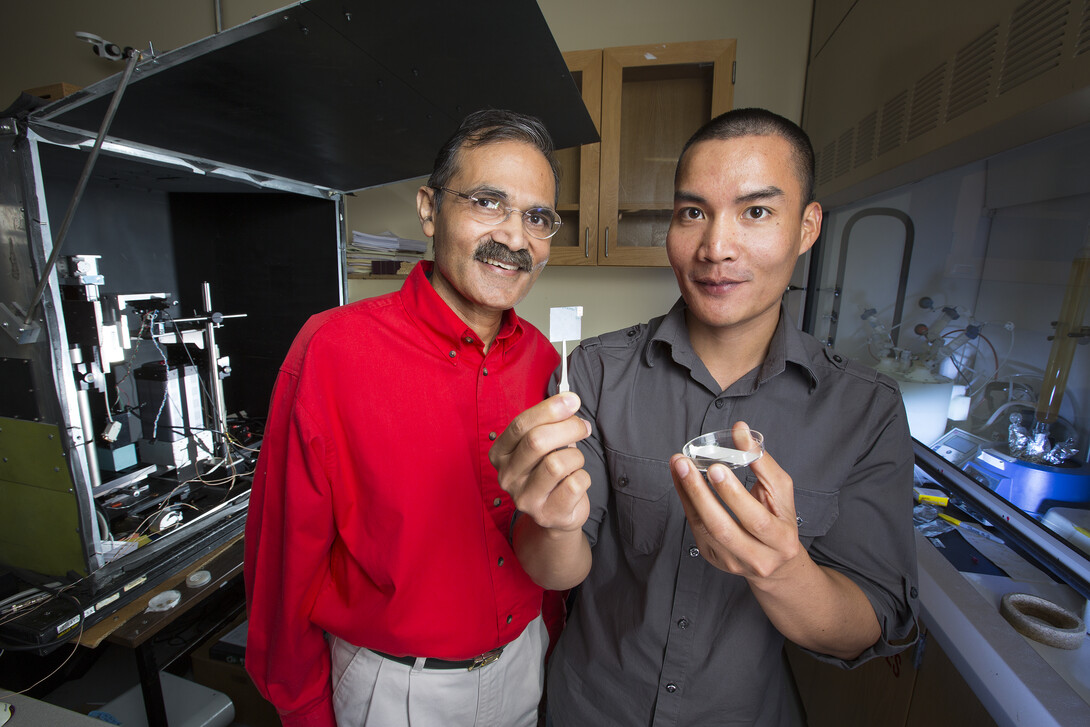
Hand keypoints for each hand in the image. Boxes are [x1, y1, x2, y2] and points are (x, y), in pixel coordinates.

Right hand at [489, 392, 591, 531]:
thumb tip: (569, 400)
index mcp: (501, 453)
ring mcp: (524, 498)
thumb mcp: (542, 444)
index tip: (572, 400)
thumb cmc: (548, 470)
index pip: (520, 425)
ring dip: (576, 457)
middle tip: (583, 427)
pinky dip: (583, 477)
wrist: (555, 512)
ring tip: (575, 461)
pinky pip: (574, 485)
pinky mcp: (547, 514)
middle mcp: (507, 476)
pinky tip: (576, 480)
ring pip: (557, 464)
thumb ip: (549, 422)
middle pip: (537, 441)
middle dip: (568, 428)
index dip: (549, 409)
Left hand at [671, 421, 803, 581]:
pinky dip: (686, 501)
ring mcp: (732, 562)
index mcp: (781, 540)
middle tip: (684, 465)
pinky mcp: (713, 557)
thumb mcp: (781, 490)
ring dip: (687, 495)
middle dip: (700, 494)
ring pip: (704, 529)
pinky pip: (695, 528)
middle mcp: (757, 558)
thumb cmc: (780, 518)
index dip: (734, 494)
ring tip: (678, 467)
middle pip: (723, 529)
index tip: (716, 467)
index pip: (756, 520)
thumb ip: (761, 461)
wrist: (776, 560)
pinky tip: (680, 480)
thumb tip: (741, 430)